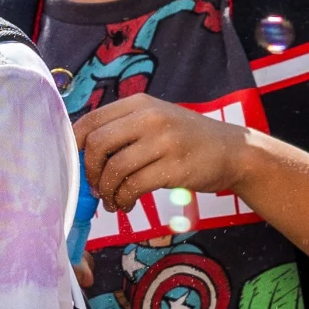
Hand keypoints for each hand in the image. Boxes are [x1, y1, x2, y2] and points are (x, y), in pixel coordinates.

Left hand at [73, 92, 247, 209]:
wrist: (233, 151)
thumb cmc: (187, 139)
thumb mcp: (155, 121)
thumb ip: (123, 130)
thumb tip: (82, 154)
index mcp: (138, 104)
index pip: (90, 121)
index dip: (75, 147)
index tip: (77, 165)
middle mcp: (149, 118)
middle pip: (97, 145)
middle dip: (90, 172)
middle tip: (95, 188)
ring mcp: (163, 142)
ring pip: (114, 169)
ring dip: (107, 191)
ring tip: (112, 201)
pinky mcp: (174, 167)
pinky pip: (134, 186)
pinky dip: (123, 200)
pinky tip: (126, 204)